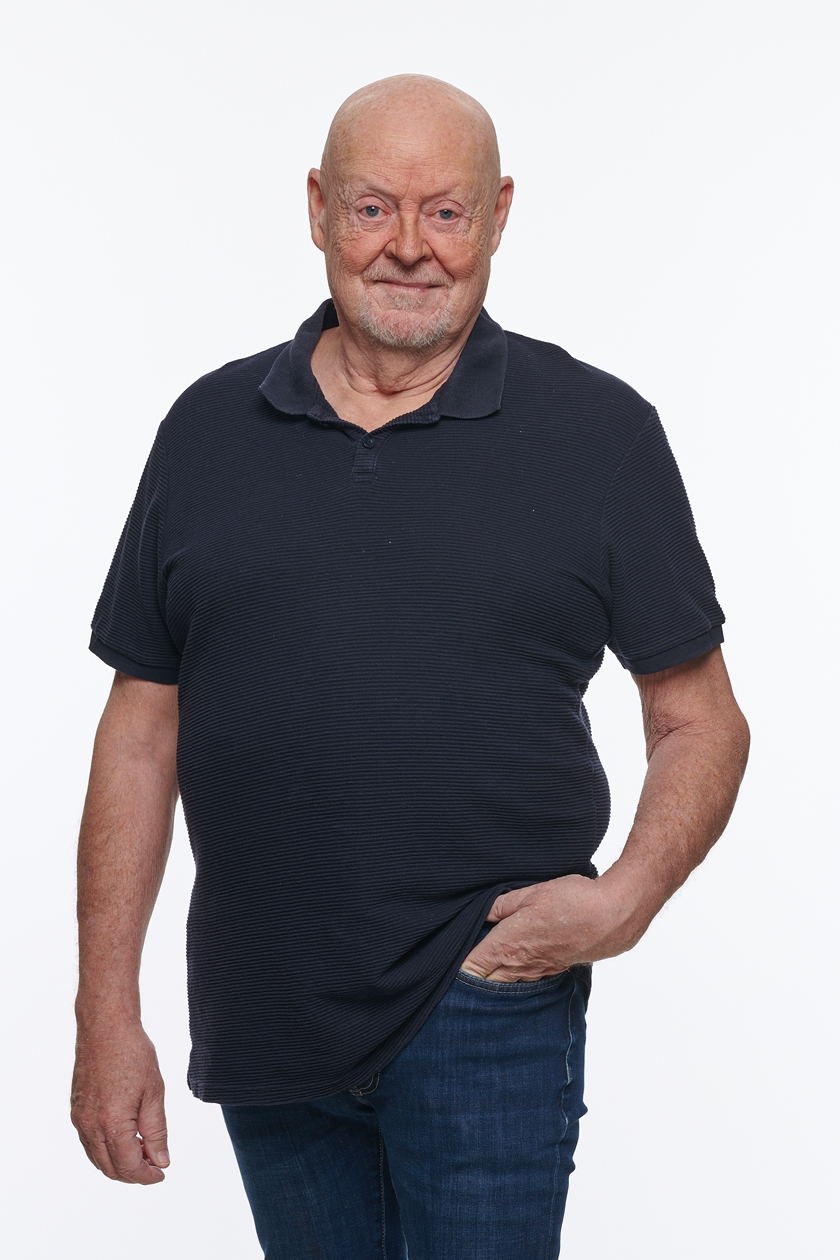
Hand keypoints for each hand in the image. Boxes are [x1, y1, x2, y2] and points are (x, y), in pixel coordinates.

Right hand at [71, 1021, 169, 1183]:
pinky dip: (105, 1151)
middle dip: (133, 1174)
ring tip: (142, 1153)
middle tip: (154, 1166)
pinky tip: (123, 1140)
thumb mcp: (154, 1092)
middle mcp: (90, 1126)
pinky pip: (89, 1143)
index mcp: (112, 1123)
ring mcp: (79, 1119)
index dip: (147, 1175)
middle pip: (110, 1168)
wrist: (105, 1027)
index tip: (162, 1173)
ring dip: (118, 1164)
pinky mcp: (76, 1110)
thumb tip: (161, 1160)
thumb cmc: (133, 1053)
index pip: (129, 1166)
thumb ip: (156, 1131)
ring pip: (97, 1158)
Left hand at [460, 873, 647, 981]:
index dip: (455, 972)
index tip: (442, 969)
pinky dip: (516, 981)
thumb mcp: (531, 893)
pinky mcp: (556, 969)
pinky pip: (528, 981)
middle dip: (470, 986)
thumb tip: (479, 912)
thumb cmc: (572, 901)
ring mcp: (539, 970)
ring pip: (508, 986)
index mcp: (508, 945)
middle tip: (454, 984)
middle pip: (487, 985)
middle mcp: (521, 964)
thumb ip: (501, 904)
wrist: (614, 915)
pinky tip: (513, 974)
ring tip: (479, 984)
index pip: (472, 969)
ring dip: (493, 985)